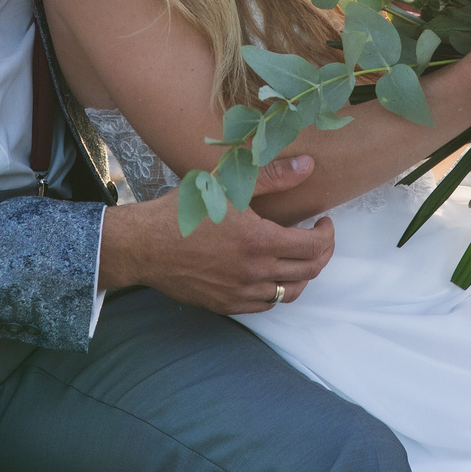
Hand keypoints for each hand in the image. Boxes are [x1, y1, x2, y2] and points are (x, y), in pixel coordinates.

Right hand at [100, 153, 335, 314]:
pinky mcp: (226, 305)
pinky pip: (265, 305)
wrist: (143, 245)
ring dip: (302, 275)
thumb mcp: (226, 185)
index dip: (327, 235)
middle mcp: (254, 273)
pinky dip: (277, 291)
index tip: (323, 221)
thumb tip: (308, 166)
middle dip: (321, 253)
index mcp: (259, 242)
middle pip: (309, 272)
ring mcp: (240, 293)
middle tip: (317, 237)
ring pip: (289, 294)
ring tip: (298, 257)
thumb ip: (272, 176)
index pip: (314, 247)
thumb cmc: (183, 211)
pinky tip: (271, 274)